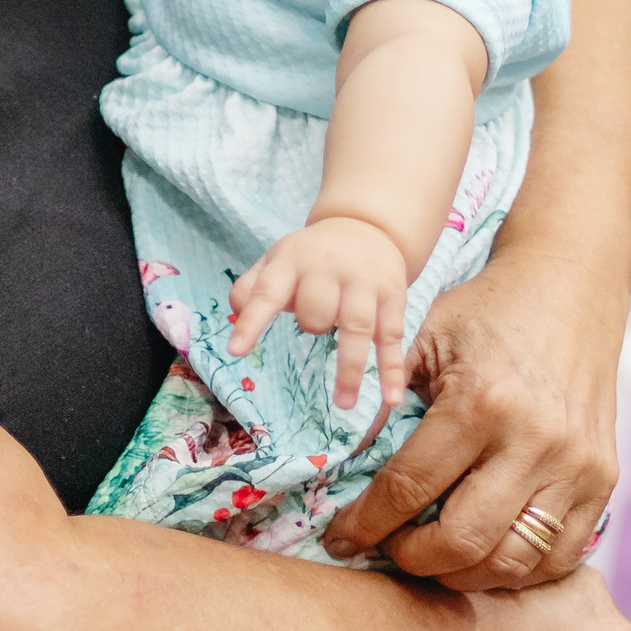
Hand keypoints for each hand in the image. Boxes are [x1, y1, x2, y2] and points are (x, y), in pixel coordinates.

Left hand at [228, 217, 411, 410]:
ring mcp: (365, 284)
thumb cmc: (311, 255)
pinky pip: (392, 337)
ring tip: (345, 404)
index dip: (252, 322)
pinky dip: (392, 369)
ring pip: (357, 327)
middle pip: (316, 311)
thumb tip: (236, 313)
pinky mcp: (394, 297)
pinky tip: (391, 398)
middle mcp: (330, 269)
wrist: (367, 226)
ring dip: (352, 369)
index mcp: (292, 261)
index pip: (267, 292)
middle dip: (312, 326)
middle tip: (313, 327)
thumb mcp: (277, 259)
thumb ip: (251, 287)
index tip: (236, 351)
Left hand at [321, 251, 619, 586]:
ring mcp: (576, 465)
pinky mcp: (603, 479)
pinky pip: (561, 556)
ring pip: (513, 562)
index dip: (366, 524)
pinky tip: (483, 554)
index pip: (410, 488)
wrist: (569, 289)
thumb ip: (385, 404)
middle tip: (388, 550)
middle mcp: (534, 440)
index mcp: (480, 402)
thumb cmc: (485, 313)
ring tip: (433, 558)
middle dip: (411, 559)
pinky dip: (517, 570)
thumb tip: (344, 474)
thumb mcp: (422, 340)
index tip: (340, 539)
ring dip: (463, 575)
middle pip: (462, 541)